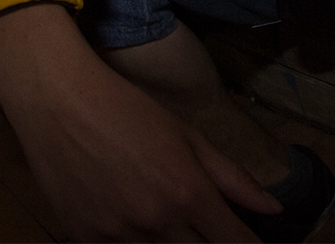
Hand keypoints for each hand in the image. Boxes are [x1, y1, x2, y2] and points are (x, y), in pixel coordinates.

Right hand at [0, 4, 277, 240]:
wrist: (60, 104)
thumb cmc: (130, 112)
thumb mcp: (189, 138)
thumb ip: (234, 179)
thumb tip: (273, 209)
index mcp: (188, 194)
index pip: (231, 241)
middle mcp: (155, 222)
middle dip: (207, 242)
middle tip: (207, 227)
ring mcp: (116, 236)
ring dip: (170, 241)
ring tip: (160, 209)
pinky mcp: (83, 239)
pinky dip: (130, 240)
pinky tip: (130, 216)